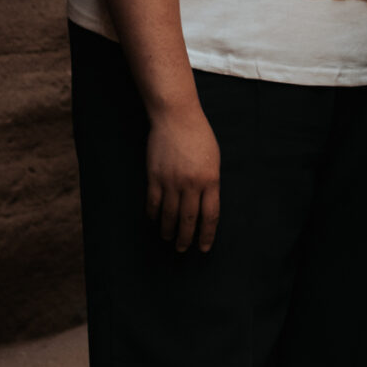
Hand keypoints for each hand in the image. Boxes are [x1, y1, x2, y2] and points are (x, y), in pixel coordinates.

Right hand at [147, 102, 221, 252]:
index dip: (207, 235)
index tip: (204, 247)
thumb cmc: (199, 136)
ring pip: (169, 215)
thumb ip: (210, 182)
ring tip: (168, 239)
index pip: (210, 216)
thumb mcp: (213, 160)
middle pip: (189, 220)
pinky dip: (153, 215)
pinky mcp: (154, 177)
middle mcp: (192, 184)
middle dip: (187, 238)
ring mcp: (171, 181)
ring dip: (168, 230)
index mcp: (211, 180)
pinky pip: (153, 203)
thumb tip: (205, 204)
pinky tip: (154, 221)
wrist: (176, 117)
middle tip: (183, 249)